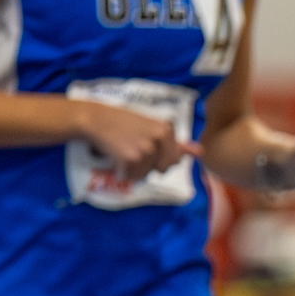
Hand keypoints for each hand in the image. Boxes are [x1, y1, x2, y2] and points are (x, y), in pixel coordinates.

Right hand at [74, 100, 196, 181]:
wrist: (95, 119)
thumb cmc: (122, 122)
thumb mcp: (151, 126)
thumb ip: (175, 142)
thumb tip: (200, 152)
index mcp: (166, 130)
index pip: (175, 158)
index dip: (159, 156)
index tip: (145, 144)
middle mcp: (159, 139)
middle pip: (163, 169)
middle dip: (150, 165)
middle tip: (134, 149)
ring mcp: (146, 149)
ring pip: (146, 174)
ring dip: (134, 168)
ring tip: (123, 150)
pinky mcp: (131, 159)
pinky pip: (132, 176)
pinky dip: (123, 171)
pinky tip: (116, 156)